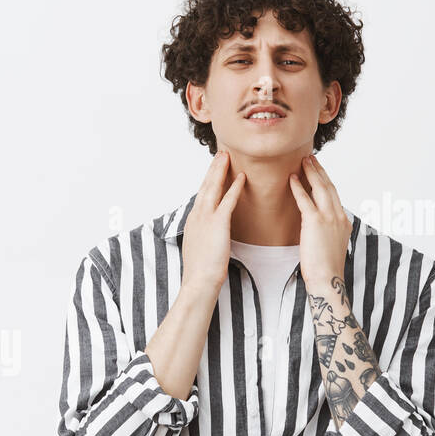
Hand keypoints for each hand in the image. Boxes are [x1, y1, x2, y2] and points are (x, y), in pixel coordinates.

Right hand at [182, 150, 244, 290]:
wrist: (199, 282)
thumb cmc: (201, 272)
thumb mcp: (199, 249)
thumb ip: (205, 237)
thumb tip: (210, 236)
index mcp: (192, 222)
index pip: (201, 196)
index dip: (207, 181)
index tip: (213, 169)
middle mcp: (196, 216)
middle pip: (205, 186)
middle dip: (212, 169)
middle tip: (220, 153)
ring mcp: (205, 218)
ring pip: (213, 188)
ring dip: (221, 171)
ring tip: (227, 156)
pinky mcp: (218, 223)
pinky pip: (228, 201)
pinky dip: (234, 187)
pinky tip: (241, 177)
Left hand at [289, 154, 351, 286]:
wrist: (327, 279)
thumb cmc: (325, 268)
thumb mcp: (330, 246)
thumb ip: (327, 232)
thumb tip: (318, 228)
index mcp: (344, 221)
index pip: (335, 196)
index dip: (326, 181)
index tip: (319, 171)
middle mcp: (339, 216)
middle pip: (329, 187)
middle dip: (320, 171)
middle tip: (311, 158)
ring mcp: (329, 218)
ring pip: (320, 188)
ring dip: (312, 172)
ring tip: (303, 161)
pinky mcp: (315, 222)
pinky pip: (305, 200)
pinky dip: (299, 188)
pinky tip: (292, 178)